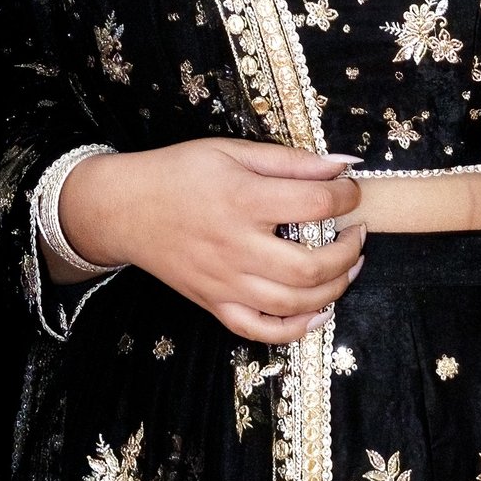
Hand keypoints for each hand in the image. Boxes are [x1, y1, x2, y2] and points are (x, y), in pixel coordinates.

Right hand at [57, 140, 364, 344]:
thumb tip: (344, 163)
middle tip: (357, 235)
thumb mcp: (232, 151)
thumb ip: (290, 160)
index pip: (315, 204)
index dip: (345, 196)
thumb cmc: (179, 173)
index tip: (350, 191)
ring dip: (334, 289)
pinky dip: (295, 329)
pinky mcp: (213, 303)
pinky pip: (258, 330)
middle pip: (311, 267)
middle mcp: (236, 246)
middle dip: (349, 252)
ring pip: (293, 303)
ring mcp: (224, 282)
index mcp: (243, 200)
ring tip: (348, 268)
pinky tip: (317, 313)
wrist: (124, 208)